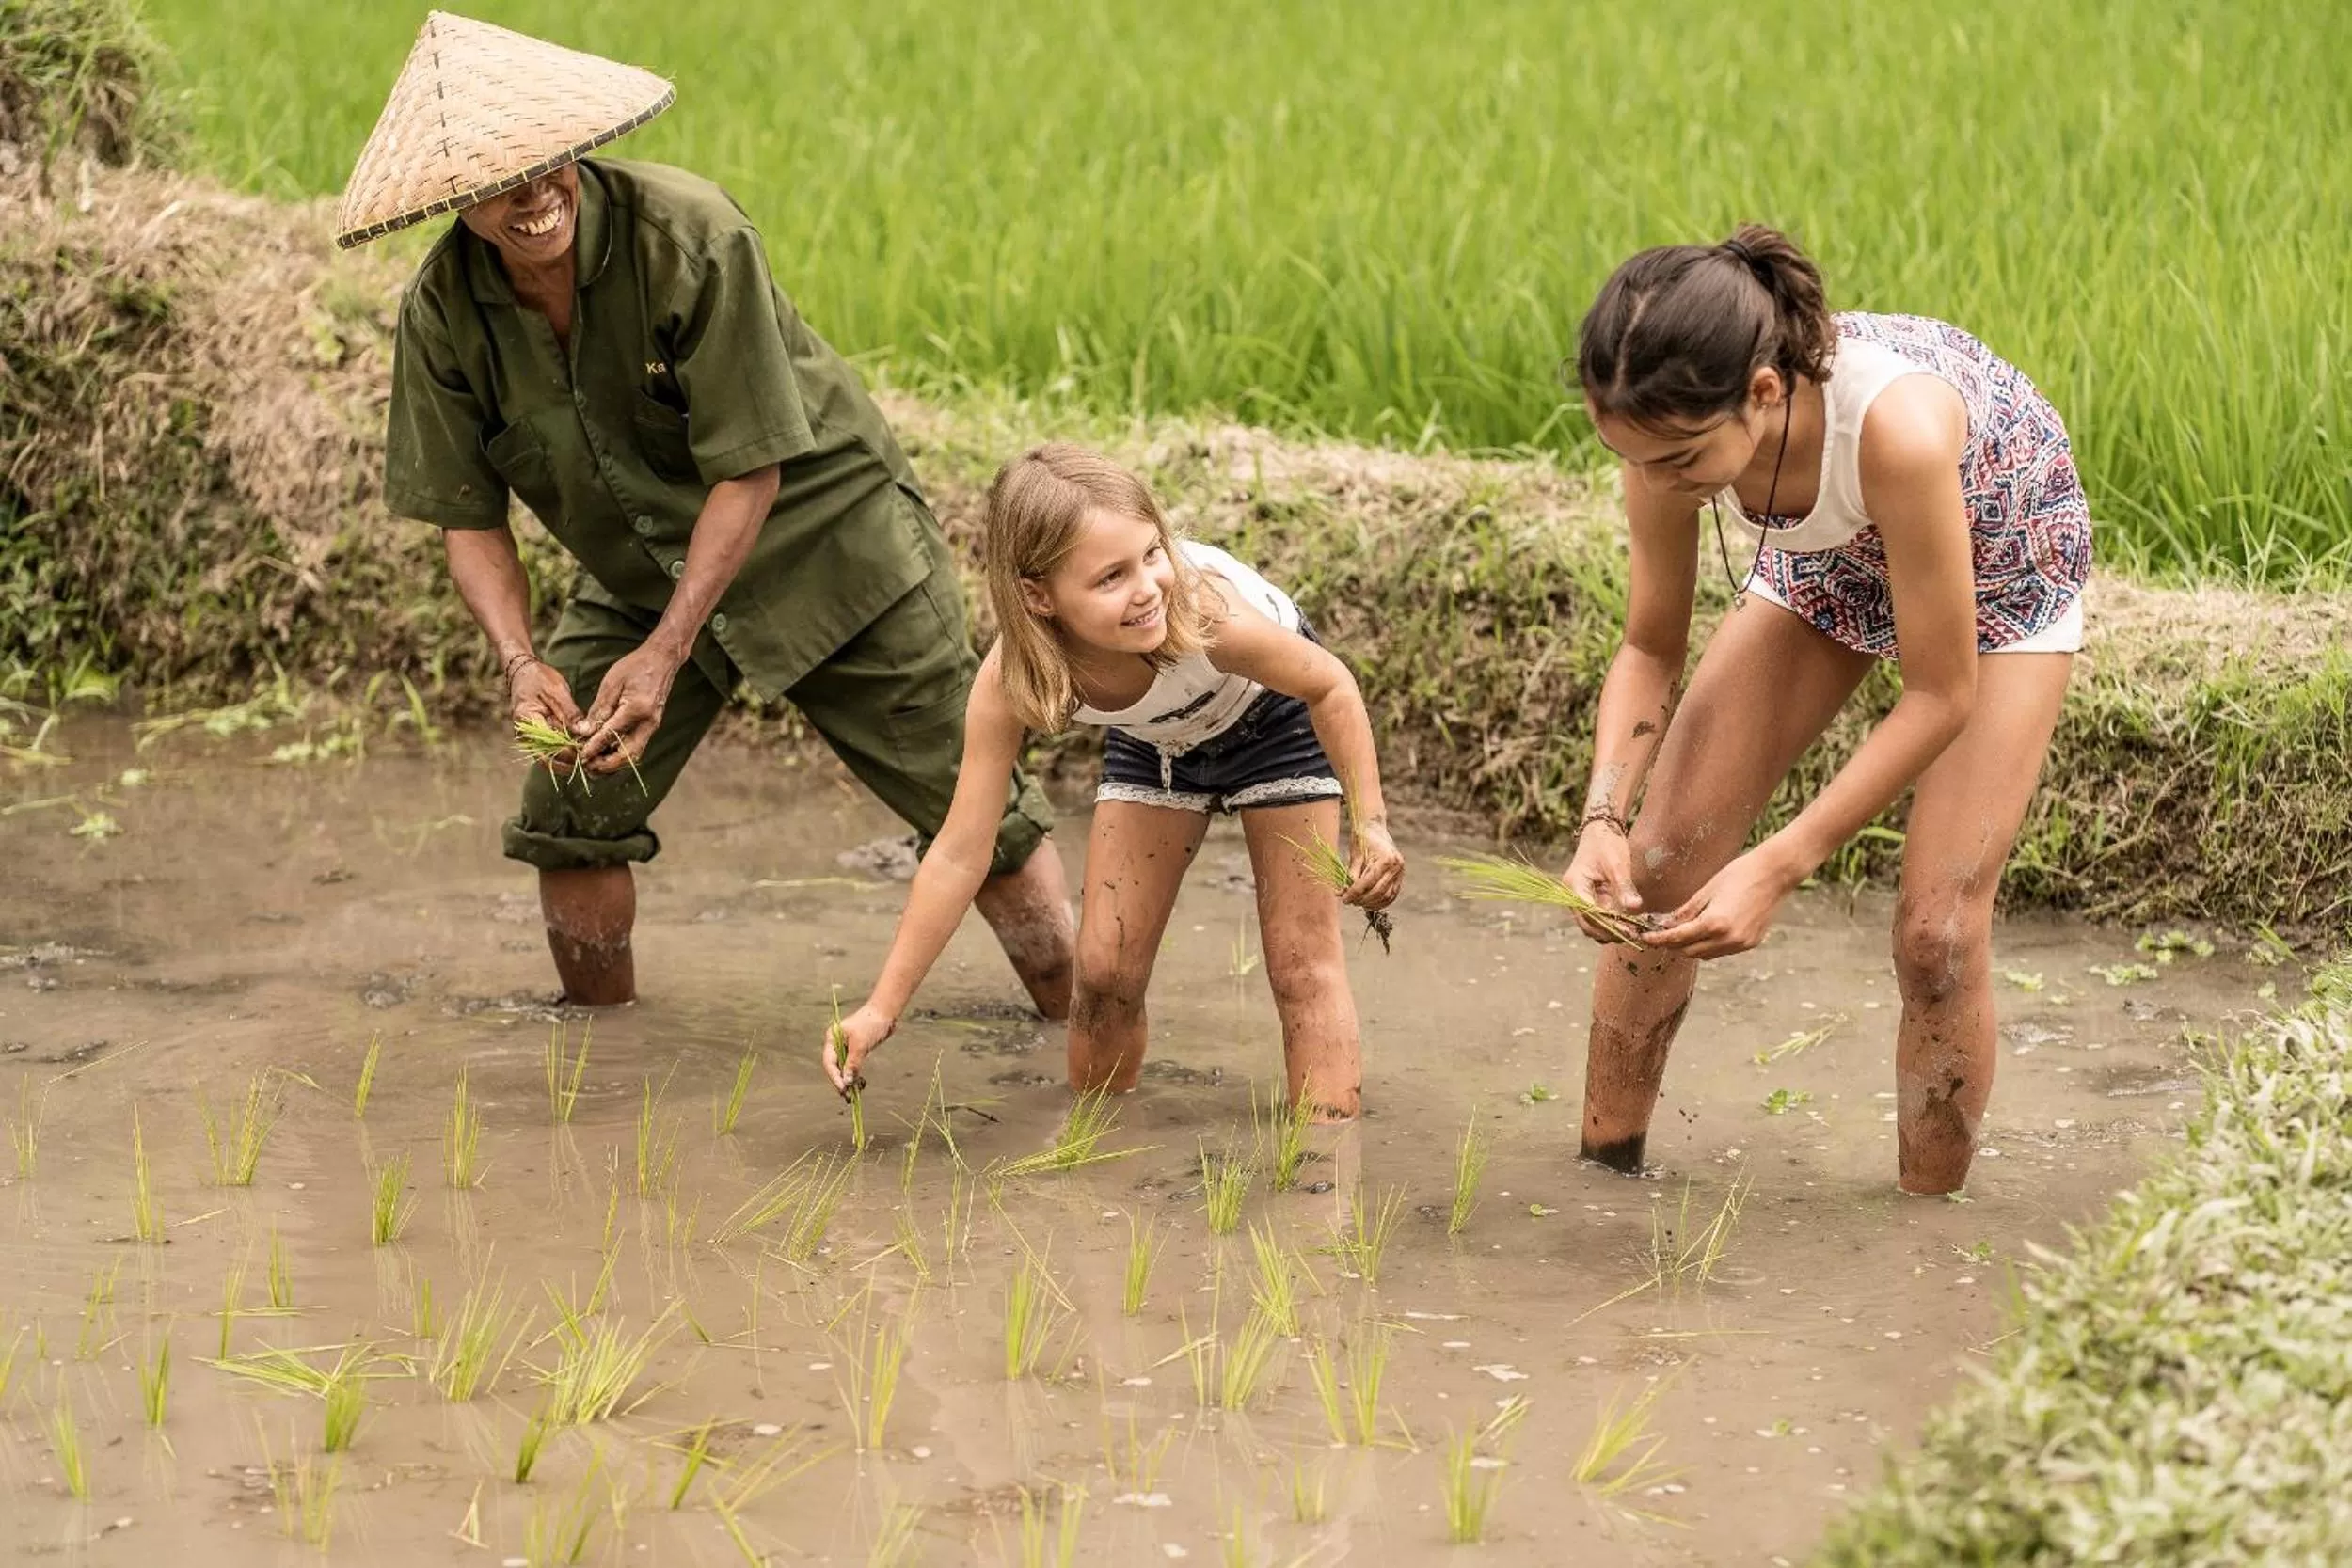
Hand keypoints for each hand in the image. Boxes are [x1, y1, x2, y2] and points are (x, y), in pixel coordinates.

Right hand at [509, 658, 584, 770]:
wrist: (523, 673)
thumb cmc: (539, 679)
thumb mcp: (556, 691)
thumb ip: (570, 713)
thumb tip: (585, 732)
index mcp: (528, 722)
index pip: (550, 746)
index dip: (571, 752)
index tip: (590, 751)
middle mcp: (525, 735)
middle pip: (549, 760)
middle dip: (572, 763)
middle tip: (594, 761)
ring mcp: (530, 739)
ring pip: (551, 760)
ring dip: (570, 762)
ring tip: (592, 758)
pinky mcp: (537, 739)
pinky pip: (552, 752)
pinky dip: (567, 754)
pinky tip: (585, 751)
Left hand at [577, 642, 680, 775]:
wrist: (662, 660)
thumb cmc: (635, 667)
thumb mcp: (611, 685)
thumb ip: (598, 710)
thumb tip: (583, 732)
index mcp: (637, 709)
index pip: (612, 735)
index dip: (594, 747)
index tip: (580, 756)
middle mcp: (648, 723)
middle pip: (628, 755)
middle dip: (606, 765)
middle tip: (586, 766)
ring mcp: (652, 726)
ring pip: (633, 755)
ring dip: (613, 763)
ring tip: (593, 764)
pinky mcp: (650, 727)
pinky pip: (635, 747)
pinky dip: (619, 754)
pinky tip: (604, 753)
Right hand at [823, 1002, 895, 1096]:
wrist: (886, 1012)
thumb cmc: (871, 1024)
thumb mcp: (861, 1044)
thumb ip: (852, 1063)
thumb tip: (847, 1081)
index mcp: (832, 1038)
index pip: (829, 1062)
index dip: (835, 1077)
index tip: (842, 1089)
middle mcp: (837, 1043)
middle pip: (835, 1067)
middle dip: (841, 1081)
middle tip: (847, 1096)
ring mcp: (847, 1047)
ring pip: (844, 1068)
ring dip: (849, 1080)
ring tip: (853, 1094)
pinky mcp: (857, 1050)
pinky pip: (853, 1066)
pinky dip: (856, 1075)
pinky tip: (860, 1084)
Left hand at [1342, 819, 1404, 908]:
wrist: (1375, 828)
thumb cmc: (1363, 839)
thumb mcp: (1355, 855)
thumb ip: (1351, 875)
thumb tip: (1342, 893)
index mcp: (1386, 859)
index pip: (1368, 882)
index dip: (1355, 893)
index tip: (1344, 898)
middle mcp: (1396, 866)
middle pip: (1378, 891)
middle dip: (1362, 899)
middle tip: (1349, 901)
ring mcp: (1400, 872)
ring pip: (1386, 896)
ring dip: (1371, 903)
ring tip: (1357, 902)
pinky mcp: (1400, 877)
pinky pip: (1392, 895)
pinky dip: (1380, 902)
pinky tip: (1369, 903)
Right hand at [1563, 822, 1644, 944]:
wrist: (1600, 832)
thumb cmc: (1606, 844)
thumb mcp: (1617, 864)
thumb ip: (1624, 887)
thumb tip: (1634, 908)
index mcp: (1575, 885)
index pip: (1590, 913)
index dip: (1609, 926)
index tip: (1629, 932)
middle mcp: (1572, 895)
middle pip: (1587, 924)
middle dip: (1609, 933)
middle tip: (1633, 936)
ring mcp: (1579, 899)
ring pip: (1591, 925)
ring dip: (1609, 932)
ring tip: (1633, 932)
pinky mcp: (1588, 900)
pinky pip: (1597, 918)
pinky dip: (1610, 924)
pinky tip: (1628, 925)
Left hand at [1643, 849, 1799, 958]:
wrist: (1775, 873)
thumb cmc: (1739, 874)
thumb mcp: (1707, 890)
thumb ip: (1686, 911)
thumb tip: (1666, 924)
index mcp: (1714, 923)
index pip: (1677, 938)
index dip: (1658, 939)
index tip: (1644, 938)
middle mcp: (1728, 939)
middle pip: (1690, 951)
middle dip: (1673, 944)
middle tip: (1661, 934)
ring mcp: (1741, 944)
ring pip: (1706, 955)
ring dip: (1692, 947)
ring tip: (1682, 932)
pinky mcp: (1751, 943)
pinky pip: (1723, 951)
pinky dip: (1710, 945)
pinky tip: (1706, 932)